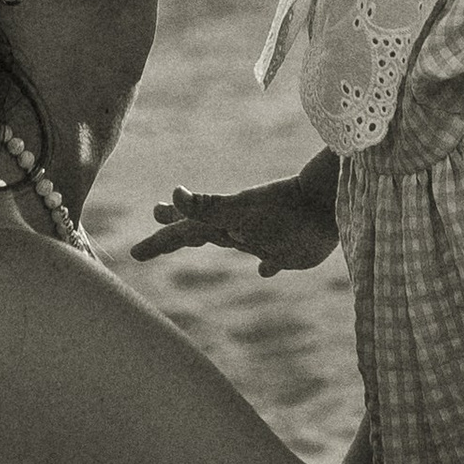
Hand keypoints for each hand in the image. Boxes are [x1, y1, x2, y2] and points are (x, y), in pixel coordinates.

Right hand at [133, 178, 340, 274]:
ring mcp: (263, 238)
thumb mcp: (242, 210)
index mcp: (224, 223)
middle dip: (174, 234)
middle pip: (200, 231)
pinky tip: (266, 270)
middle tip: (153, 229)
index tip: (135, 253)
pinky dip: (267, 265)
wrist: (328, 204)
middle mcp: (239, 230)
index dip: (160, 241)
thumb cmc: (284, 210)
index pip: (184, 232)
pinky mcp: (289, 251)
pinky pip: (272, 260)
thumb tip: (174, 193)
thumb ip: (208, 206)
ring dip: (213, 240)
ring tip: (200, 238)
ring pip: (232, 241)